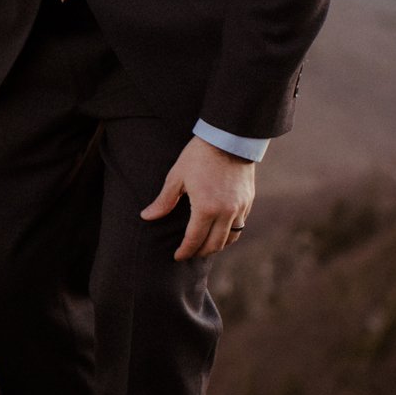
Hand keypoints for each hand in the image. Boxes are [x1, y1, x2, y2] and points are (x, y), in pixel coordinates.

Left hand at [142, 136, 255, 259]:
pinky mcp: (248, 201)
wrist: (229, 138)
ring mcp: (240, 208)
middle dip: (200, 252)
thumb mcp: (177, 177)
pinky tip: (219, 230)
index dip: (184, 251)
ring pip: (231, 238)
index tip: (177, 256)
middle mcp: (226, 212)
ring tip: (204, 245)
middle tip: (189, 253)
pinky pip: (240, 225)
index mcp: (206, 208)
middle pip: (214, 245)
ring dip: (217, 245)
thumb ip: (164, 201)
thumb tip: (146, 216)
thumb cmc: (199, 155)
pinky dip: (230, 233)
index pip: (194, 240)